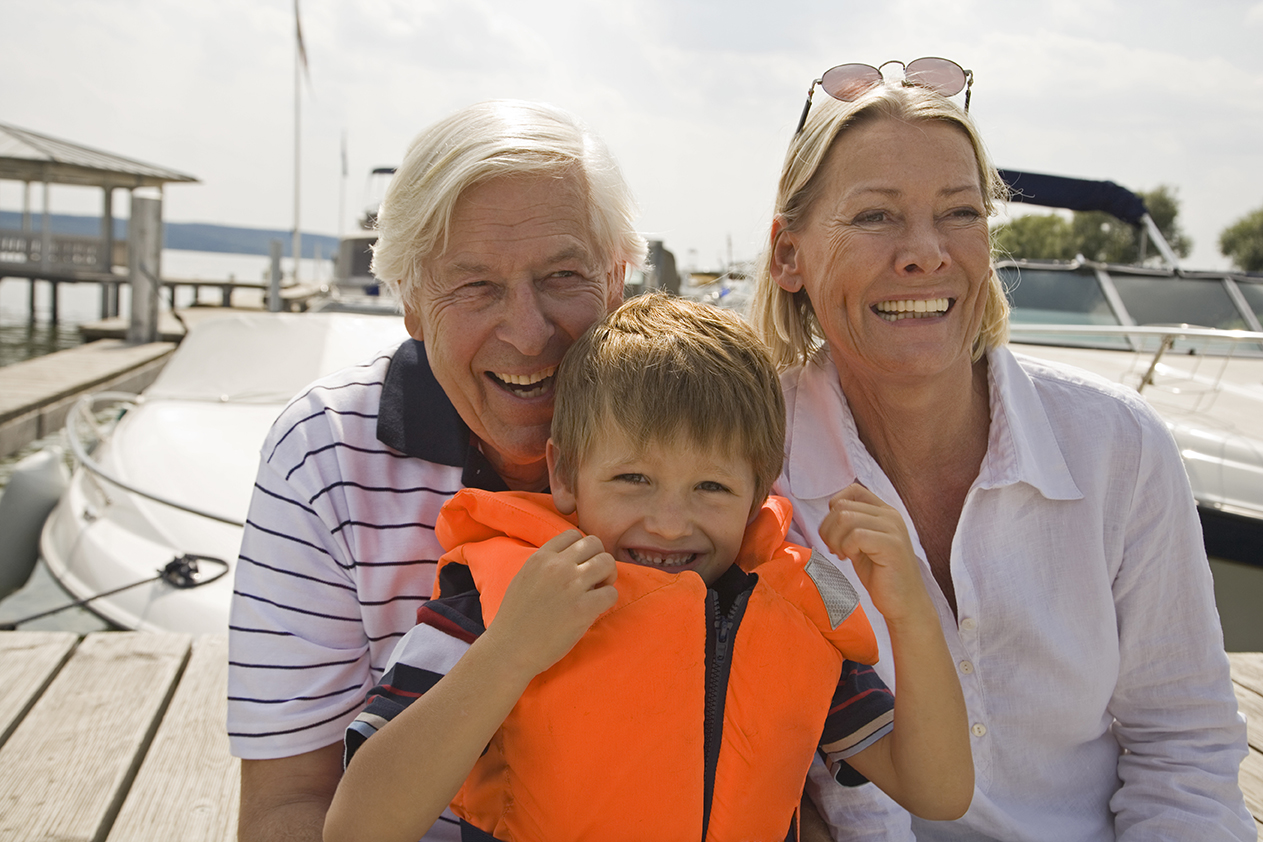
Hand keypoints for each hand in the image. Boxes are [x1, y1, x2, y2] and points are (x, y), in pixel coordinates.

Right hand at [486, 530, 618, 679]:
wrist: (509, 649)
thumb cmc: (515, 618)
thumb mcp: (524, 578)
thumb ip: (545, 565)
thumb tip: (571, 559)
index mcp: (540, 557)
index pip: (573, 534)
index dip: (582, 550)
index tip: (579, 566)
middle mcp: (556, 567)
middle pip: (595, 544)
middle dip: (598, 560)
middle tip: (594, 580)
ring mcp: (571, 587)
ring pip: (608, 563)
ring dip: (608, 577)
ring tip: (597, 592)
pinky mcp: (582, 610)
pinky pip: (611, 593)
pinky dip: (608, 601)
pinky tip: (595, 610)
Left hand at [817, 483, 930, 622]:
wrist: (904, 603)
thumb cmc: (881, 575)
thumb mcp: (862, 543)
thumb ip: (851, 524)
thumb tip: (830, 511)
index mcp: (884, 511)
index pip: (853, 490)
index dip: (835, 507)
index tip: (835, 531)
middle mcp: (890, 515)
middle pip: (842, 506)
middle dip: (829, 529)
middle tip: (836, 549)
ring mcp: (893, 528)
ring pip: (845, 518)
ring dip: (836, 539)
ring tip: (844, 554)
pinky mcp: (891, 545)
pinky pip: (855, 535)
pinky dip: (846, 548)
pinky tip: (851, 559)